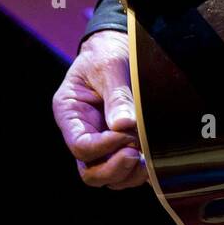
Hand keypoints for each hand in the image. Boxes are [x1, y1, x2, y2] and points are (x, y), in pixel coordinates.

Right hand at [53, 31, 148, 188]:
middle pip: (90, 171)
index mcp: (69, 112)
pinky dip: (139, 173)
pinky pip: (125, 171)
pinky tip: (154, 163)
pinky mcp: (118, 145)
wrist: (116, 47)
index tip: (127, 135)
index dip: (104, 147)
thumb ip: (116, 95)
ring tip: (147, 158)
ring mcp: (100, 142)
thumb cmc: (107, 52)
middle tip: (136, 152)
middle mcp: (82, 132)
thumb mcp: (110, 66)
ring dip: (129, 174)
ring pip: (108, 177)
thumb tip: (126, 125)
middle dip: (114, 168)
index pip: (80, 146)